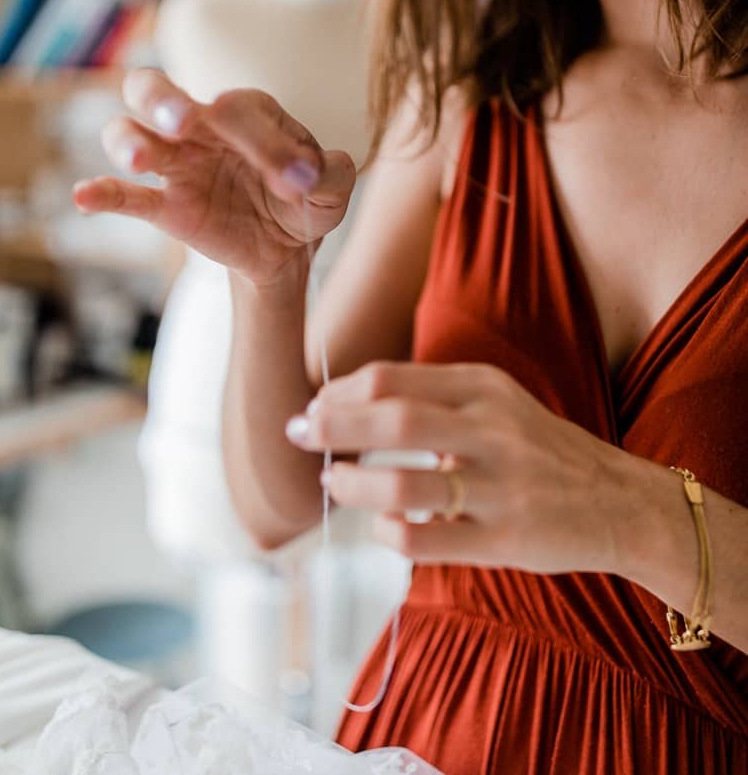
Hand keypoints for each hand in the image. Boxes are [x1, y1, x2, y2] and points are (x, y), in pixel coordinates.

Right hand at [72, 70, 356, 287]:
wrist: (285, 246)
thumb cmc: (304, 198)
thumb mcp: (333, 187)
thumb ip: (331, 172)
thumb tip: (306, 174)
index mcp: (242, 110)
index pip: (238, 109)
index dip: (268, 143)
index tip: (299, 182)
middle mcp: (198, 127)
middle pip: (155, 91)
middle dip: (162, 99)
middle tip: (180, 119)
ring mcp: (175, 164)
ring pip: (129, 134)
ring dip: (128, 141)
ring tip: (138, 159)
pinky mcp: (164, 205)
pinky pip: (125, 197)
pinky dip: (101, 194)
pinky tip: (84, 197)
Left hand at [291, 361, 638, 574]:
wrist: (621, 503)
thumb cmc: (534, 449)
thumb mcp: (492, 402)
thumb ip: (426, 396)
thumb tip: (334, 403)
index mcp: (482, 388)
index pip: (390, 378)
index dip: (337, 394)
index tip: (310, 408)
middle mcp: (493, 431)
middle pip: (393, 419)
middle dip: (332, 428)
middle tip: (298, 436)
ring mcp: (502, 488)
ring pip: (404, 485)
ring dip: (353, 486)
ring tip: (333, 484)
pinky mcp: (508, 541)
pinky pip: (427, 540)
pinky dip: (389, 533)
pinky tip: (383, 527)